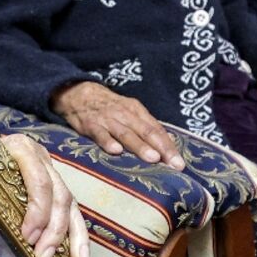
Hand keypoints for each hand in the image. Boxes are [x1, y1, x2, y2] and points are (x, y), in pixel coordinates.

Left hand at [0, 133, 89, 256]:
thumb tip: (0, 231)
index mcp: (21, 149)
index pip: (39, 181)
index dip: (38, 211)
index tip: (28, 236)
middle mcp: (42, 157)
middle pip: (59, 194)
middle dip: (53, 230)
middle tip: (43, 255)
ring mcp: (52, 170)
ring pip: (71, 203)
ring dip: (73, 235)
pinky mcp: (59, 184)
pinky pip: (73, 209)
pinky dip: (77, 233)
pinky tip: (80, 253)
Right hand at [51, 81, 184, 169]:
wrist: (77, 92)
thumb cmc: (107, 107)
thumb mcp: (128, 111)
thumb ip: (145, 127)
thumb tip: (167, 145)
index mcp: (136, 111)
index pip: (156, 129)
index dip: (169, 147)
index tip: (180, 163)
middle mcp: (124, 114)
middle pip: (146, 131)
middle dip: (161, 148)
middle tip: (174, 164)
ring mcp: (107, 119)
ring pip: (126, 133)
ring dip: (140, 146)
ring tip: (153, 159)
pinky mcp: (90, 124)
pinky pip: (99, 133)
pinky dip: (107, 141)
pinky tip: (115, 151)